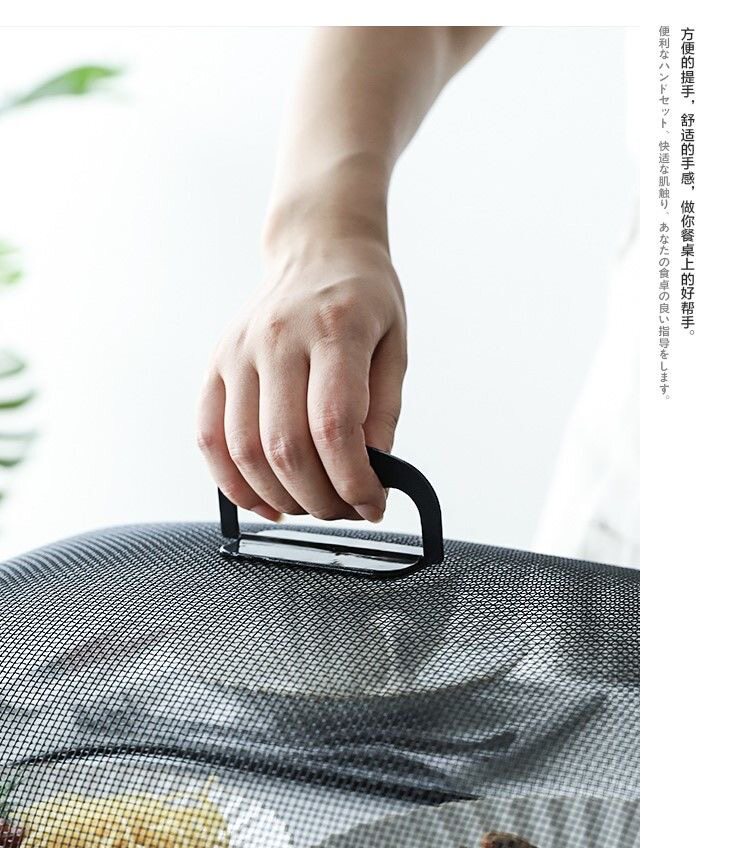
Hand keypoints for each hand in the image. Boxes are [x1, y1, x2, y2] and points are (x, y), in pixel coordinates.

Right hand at [198, 235, 405, 522]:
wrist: (317, 248)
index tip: (372, 505)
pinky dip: (233, 483)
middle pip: (286, 447)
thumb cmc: (363, 299)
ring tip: (310, 506)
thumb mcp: (395, 347)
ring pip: (244, 452)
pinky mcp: (215, 365)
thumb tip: (369, 474)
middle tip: (345, 510)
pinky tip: (264, 501)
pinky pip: (209, 438)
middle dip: (320, 498)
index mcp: (335, 328)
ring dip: (279, 498)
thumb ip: (383, 412)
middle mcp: (278, 338)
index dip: (353, 481)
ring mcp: (238, 352)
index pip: (334, 426)